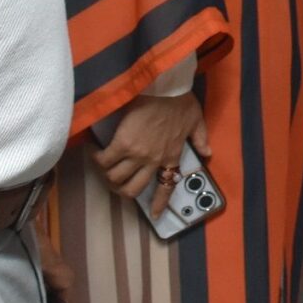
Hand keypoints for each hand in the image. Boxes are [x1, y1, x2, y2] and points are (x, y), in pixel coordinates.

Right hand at [94, 91, 206, 218]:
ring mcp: (138, 154)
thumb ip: (200, 138)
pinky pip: (106, 161)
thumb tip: (208, 153)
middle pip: (133, 188)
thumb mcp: (196, 120)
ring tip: (102, 168)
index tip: (154, 215)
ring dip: (107, 176)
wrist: (165, 87)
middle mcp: (153, 160)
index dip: (159, 203)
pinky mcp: (123, 143)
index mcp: (171, 156)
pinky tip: (95, 154)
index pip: (166, 186)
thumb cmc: (180, 100)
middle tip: (114, 183)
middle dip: (121, 190)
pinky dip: (98, 160)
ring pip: (117, 178)